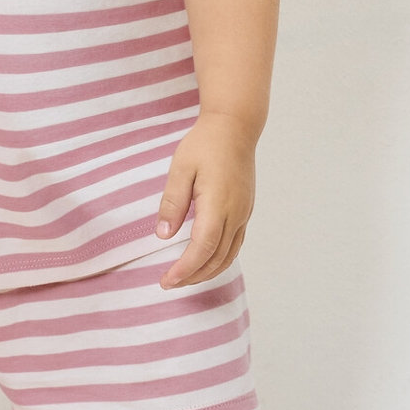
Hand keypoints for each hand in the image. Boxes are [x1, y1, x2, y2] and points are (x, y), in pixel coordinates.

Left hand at [153, 112, 256, 288]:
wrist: (235, 127)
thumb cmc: (204, 144)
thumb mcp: (180, 169)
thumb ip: (172, 203)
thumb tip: (163, 236)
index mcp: (218, 204)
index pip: (202, 248)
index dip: (185, 269)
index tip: (166, 280)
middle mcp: (235, 213)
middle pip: (216, 258)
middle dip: (192, 276)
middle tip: (169, 283)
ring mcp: (244, 214)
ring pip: (229, 255)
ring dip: (207, 272)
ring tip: (184, 278)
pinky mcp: (246, 211)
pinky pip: (235, 245)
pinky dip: (220, 260)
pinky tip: (204, 262)